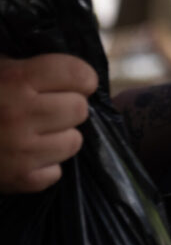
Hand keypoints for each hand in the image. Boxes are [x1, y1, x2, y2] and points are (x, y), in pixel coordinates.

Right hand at [0, 54, 96, 192]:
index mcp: (17, 79)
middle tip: (48, 107)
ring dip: (59, 137)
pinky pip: (54, 172)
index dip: (80, 78)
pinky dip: (43, 166)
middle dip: (67, 106)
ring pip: (73, 142)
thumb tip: (71, 71)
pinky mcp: (18, 180)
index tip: (72, 82)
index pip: (79, 75)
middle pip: (79, 109)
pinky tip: (23, 155)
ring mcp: (21, 151)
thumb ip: (27, 64)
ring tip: (35, 132)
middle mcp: (22, 114)